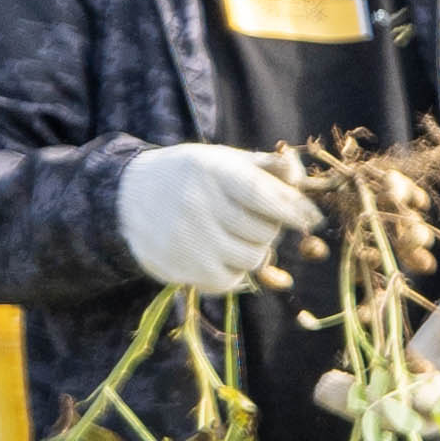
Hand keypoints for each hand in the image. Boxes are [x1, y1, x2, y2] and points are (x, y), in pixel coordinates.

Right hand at [111, 142, 307, 294]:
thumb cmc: (190, 177)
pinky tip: (213, 252)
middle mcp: (198, 203)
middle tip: (246, 218)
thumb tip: (301, 176)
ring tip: (228, 234)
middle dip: (267, 228)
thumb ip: (267, 167)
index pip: (266, 196)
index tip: (313, 218)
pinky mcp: (181, 267)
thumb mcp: (223, 161)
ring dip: (252, 250)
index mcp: (212, 171)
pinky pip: (232, 280)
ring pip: (254, 259)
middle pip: (266, 232)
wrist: (126, 198)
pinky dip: (232, 270)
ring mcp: (188, 238)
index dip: (296, 210)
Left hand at [331, 280, 439, 425]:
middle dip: (386, 410)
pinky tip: (326, 384)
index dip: (431, 396)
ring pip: (384, 416)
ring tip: (325, 388)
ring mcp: (417, 405)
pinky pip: (370, 403)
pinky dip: (349, 396)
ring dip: (355, 405)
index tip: (409, 387)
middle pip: (414, 420)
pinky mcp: (397, 395)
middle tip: (363, 398)